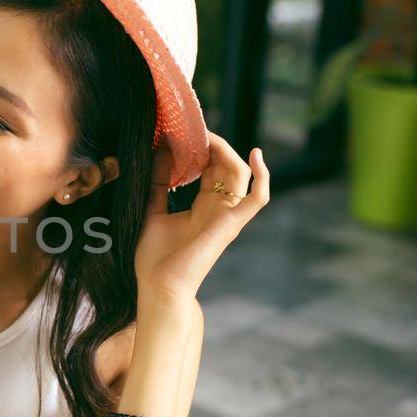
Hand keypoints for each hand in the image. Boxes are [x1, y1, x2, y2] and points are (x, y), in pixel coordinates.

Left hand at [133, 135, 268, 305]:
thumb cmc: (155, 259)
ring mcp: (228, 216)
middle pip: (226, 167)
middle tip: (192, 128)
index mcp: (202, 207)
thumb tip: (159, 151)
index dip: (201, 148)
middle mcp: (219, 209)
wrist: (159, 288)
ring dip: (227, 151)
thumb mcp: (153, 211)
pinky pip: (258, 198)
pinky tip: (256, 155)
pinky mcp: (232, 225)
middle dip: (212, 145)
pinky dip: (263, 177)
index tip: (182, 132)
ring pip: (241, 174)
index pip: (210, 169)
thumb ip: (158, 183)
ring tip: (207, 136)